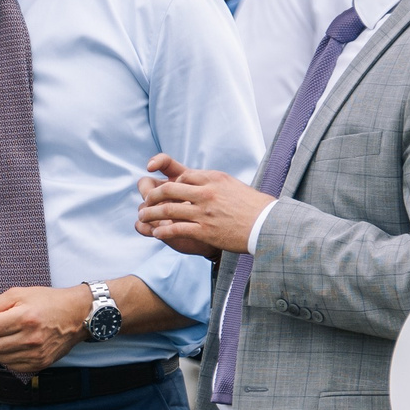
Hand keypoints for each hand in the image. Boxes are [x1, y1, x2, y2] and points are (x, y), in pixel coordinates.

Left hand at [0, 284, 91, 375]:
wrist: (76, 315)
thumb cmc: (47, 301)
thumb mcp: (19, 294)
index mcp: (25, 317)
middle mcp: (31, 338)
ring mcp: (36, 354)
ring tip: (8, 334)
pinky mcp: (40, 364)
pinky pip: (11, 365)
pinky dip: (8, 356)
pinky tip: (15, 344)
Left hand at [136, 154, 272, 257]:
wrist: (267, 224)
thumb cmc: (252, 206)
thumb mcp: (232, 186)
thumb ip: (213, 183)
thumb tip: (200, 182)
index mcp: (213, 178)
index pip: (182, 175)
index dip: (170, 183)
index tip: (165, 190)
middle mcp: (206, 193)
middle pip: (169, 190)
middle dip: (152, 196)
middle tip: (145, 201)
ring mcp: (204, 212)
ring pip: (167, 210)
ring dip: (151, 214)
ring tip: (143, 217)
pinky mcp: (204, 231)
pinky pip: (176, 229)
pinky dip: (163, 231)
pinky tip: (157, 234)